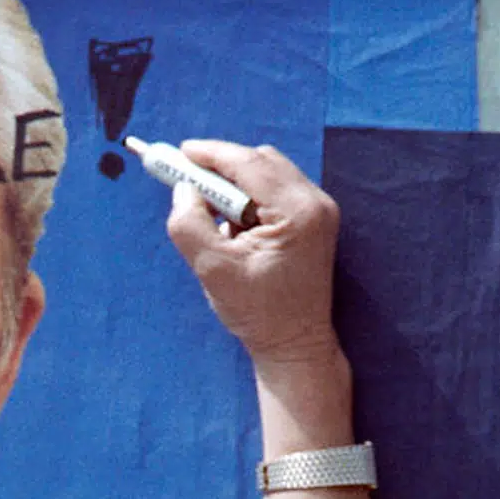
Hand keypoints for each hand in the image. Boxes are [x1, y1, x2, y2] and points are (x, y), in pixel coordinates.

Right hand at [166, 142, 341, 375]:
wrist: (295, 345)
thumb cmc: (258, 314)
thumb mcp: (213, 271)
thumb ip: (190, 225)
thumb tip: (183, 189)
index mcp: (297, 212)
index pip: (249, 164)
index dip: (210, 154)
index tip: (179, 152)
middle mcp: (315, 203)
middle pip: (261, 161)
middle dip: (222, 168)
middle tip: (188, 182)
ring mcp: (320, 210)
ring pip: (269, 172)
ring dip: (236, 186)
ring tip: (216, 220)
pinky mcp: (315, 219)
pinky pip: (277, 190)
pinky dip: (251, 198)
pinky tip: (237, 228)